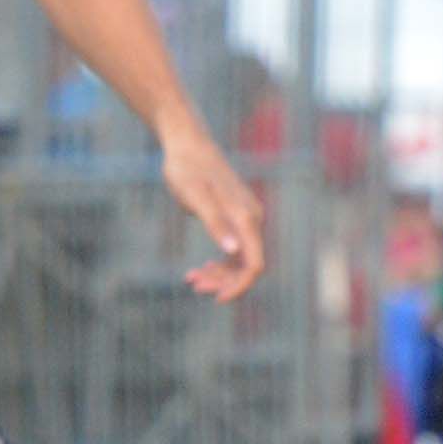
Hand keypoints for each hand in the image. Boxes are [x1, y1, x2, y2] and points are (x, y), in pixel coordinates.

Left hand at [160, 130, 266, 300]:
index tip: (217, 299)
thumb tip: (233, 249)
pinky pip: (235, 247)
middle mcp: (252, 219)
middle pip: (248, 264)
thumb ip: (215, 223)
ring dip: (220, 274)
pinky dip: (219, 262)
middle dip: (224, 282)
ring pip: (241, 258)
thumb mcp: (195, 197)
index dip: (240, 286)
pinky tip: (199, 268)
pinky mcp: (236, 215)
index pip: (255, 264)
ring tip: (191, 279)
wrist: (188, 144)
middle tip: (193, 285)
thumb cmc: (187, 169)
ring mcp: (246, 217)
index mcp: (246, 218)